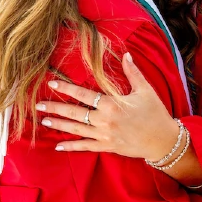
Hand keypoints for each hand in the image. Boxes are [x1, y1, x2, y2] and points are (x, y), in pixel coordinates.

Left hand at [37, 53, 178, 161]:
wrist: (163, 140)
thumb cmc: (155, 113)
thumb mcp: (145, 90)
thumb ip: (133, 72)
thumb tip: (125, 54)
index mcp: (112, 104)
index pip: (84, 95)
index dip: (67, 88)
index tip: (52, 83)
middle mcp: (105, 120)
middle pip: (75, 113)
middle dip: (55, 108)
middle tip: (38, 105)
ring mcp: (104, 135)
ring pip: (76, 129)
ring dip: (59, 124)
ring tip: (44, 120)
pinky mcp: (107, 147)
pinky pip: (85, 147)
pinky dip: (71, 146)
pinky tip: (58, 145)